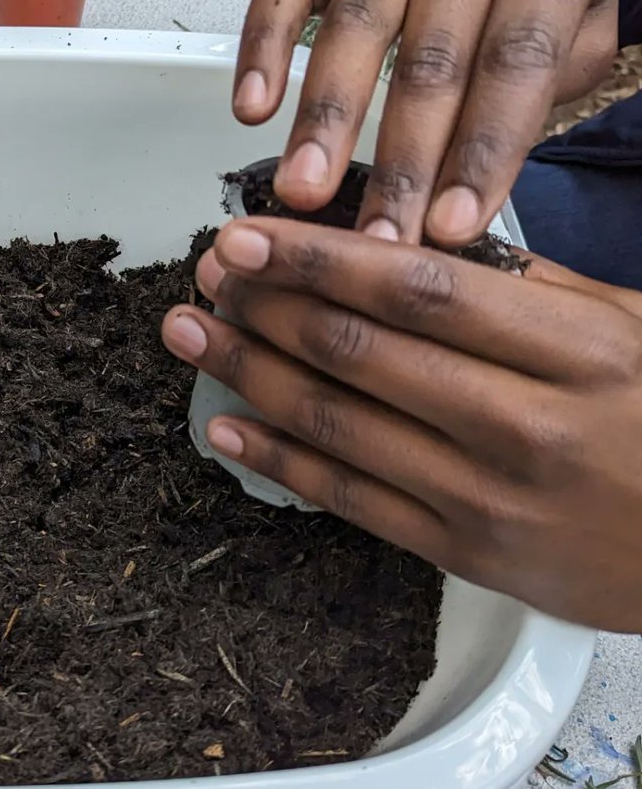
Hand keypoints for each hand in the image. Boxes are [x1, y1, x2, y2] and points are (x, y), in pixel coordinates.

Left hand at [162, 221, 641, 630]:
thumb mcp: (633, 330)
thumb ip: (529, 289)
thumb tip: (414, 241)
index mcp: (574, 350)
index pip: (417, 289)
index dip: (317, 259)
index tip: (248, 234)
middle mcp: (523, 424)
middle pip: (361, 351)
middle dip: (268, 306)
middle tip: (208, 274)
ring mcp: (487, 498)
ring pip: (340, 424)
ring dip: (249, 373)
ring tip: (190, 334)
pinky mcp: (464, 554)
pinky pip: (351, 501)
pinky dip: (279, 462)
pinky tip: (226, 427)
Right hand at [233, 0, 618, 245]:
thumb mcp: (586, 32)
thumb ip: (549, 94)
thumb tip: (472, 177)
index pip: (516, 61)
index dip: (482, 151)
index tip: (452, 225)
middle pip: (428, 59)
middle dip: (400, 161)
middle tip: (376, 233)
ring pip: (352, 30)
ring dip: (324, 121)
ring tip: (305, 189)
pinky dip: (263, 48)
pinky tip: (253, 107)